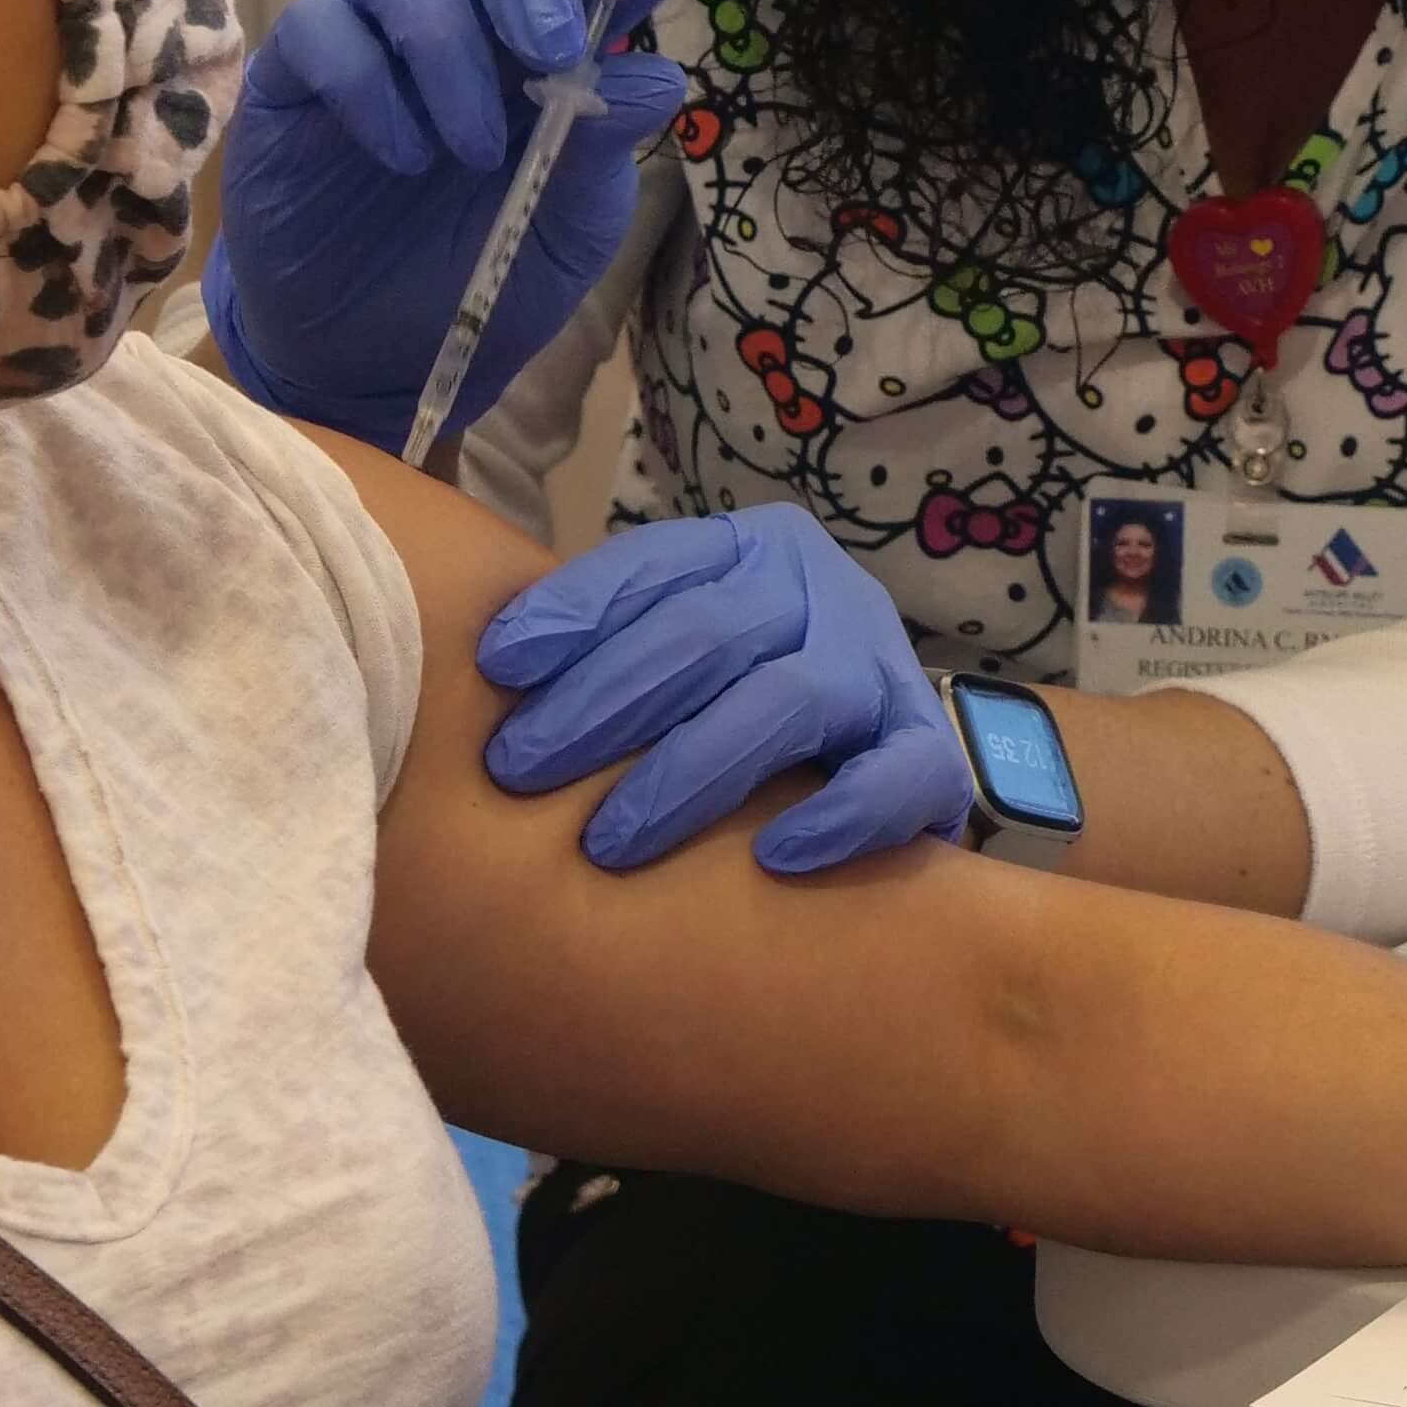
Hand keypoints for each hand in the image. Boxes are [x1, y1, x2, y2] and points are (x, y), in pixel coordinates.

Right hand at [203, 0, 705, 449]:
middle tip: (550, 50)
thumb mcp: (566, 226)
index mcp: (543, 44)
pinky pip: (322, 26)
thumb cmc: (484, 270)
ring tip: (472, 150)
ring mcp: (373, 33)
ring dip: (448, 49)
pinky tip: (404, 155)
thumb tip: (659, 78)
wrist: (377, 354)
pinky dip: (368, 86)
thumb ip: (603, 150)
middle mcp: (462, 15)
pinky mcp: (295, 68)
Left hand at [480, 504, 978, 875]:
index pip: (654, 566)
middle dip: (603, 705)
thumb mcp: (676, 642)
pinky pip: (899, 775)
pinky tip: (772, 857)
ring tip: (608, 842)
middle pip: (707, 634)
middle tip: (519, 772)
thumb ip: (608, 644)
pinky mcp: (930, 747)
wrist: (880, 735)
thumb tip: (477, 674)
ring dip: (688, 772)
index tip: (499, 669)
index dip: (574, 612)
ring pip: (790, 703)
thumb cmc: (736, 692)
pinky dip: (840, 813)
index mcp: (750, 549)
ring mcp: (881, 666)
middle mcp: (821, 591)